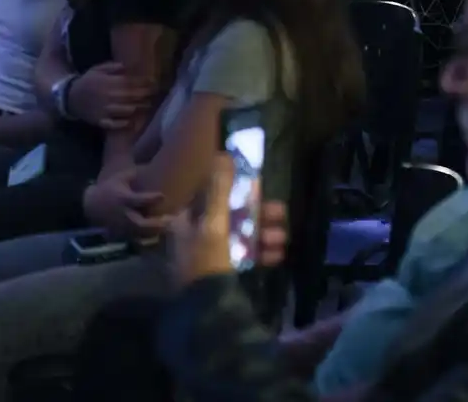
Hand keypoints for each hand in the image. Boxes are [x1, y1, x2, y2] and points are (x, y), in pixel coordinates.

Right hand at [68, 62, 155, 128]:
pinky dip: (123, 123)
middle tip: (156, 92)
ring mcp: (105, 110)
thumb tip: (125, 66)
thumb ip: (111, 67)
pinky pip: (114, 124)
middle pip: (131, 96)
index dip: (143, 82)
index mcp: (108, 83)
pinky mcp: (101, 121)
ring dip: (138, 107)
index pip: (130, 82)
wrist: (70, 98)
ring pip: (126, 110)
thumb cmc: (86, 82)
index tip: (154, 81)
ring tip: (148, 105)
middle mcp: (109, 96)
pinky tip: (131, 121)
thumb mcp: (96, 70)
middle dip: (145, 94)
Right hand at [83, 169, 169, 239]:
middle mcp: (122, 214)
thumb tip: (152, 166)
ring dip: (155, 231)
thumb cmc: (111, 187)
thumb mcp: (121, 178)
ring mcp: (121, 226)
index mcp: (123, 199)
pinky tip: (159, 232)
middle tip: (171, 219)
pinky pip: (136, 238)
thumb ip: (135, 174)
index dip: (150, 199)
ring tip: (169, 226)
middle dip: (155, 223)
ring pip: (140, 233)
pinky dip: (148, 236)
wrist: (92, 205)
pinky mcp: (121, 233)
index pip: (138, 200)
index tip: (163, 196)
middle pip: (140, 223)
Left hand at [170, 153, 289, 285]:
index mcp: (185, 221)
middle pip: (230, 215)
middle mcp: (195, 235)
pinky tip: (277, 255)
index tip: (259, 186)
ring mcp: (210, 256)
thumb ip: (219, 190)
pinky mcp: (223, 273)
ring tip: (282, 239)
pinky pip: (244, 256)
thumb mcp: (212, 224)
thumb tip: (223, 154)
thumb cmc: (206, 263)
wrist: (205, 313)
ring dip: (263, 234)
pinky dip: (261, 253)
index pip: (211, 195)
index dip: (235, 188)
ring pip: (240, 236)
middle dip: (257, 214)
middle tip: (280, 214)